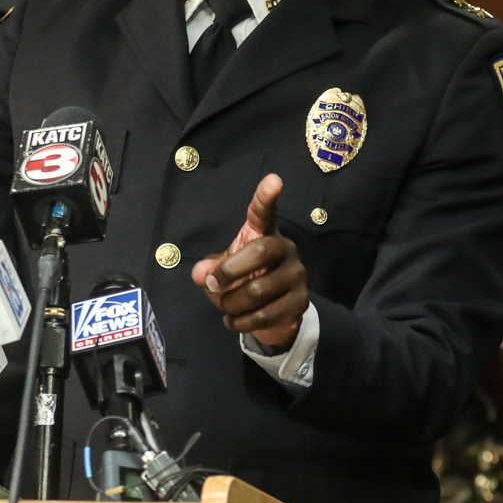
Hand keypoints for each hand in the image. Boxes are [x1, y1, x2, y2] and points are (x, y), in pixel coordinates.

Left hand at [190, 173, 308, 348]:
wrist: (272, 313)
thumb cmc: (244, 280)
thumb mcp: (222, 272)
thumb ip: (209, 269)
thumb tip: (201, 274)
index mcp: (264, 234)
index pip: (264, 212)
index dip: (266, 196)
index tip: (273, 180)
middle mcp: (286, 249)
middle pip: (260, 252)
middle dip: (230, 271)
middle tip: (212, 285)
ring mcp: (297, 275)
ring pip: (260, 290)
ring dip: (232, 304)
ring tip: (226, 308)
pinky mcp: (301, 301)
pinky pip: (267, 314)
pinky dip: (243, 322)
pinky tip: (235, 321)